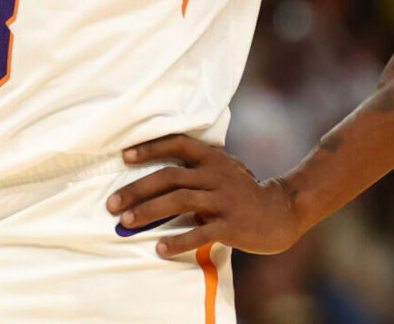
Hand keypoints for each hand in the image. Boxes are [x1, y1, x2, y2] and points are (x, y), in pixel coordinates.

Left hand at [108, 134, 304, 256]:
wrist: (282, 212)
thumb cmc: (244, 192)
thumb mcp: (225, 170)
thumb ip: (199, 168)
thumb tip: (156, 175)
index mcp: (214, 159)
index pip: (179, 144)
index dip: (151, 148)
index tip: (125, 156)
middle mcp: (218, 174)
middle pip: (170, 176)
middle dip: (137, 189)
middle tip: (111, 204)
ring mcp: (225, 200)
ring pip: (180, 201)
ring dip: (149, 212)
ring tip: (125, 223)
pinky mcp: (232, 225)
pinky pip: (200, 232)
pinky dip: (178, 241)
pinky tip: (159, 248)